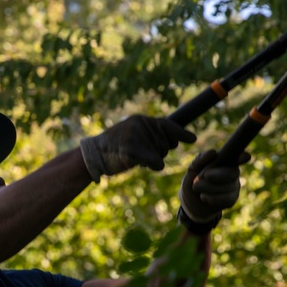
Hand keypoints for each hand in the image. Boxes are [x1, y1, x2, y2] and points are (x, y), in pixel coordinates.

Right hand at [79, 116, 195, 181]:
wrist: (93, 155)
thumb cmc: (114, 147)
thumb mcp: (133, 134)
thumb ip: (152, 134)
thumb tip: (175, 140)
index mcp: (142, 120)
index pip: (167, 125)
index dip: (181, 133)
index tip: (193, 138)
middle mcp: (142, 125)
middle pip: (166, 144)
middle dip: (160, 151)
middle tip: (142, 152)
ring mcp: (137, 137)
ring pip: (161, 155)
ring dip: (153, 160)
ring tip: (135, 156)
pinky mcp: (134, 150)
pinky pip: (156, 162)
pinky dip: (153, 166)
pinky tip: (141, 164)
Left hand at [178, 150, 248, 230]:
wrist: (190, 201)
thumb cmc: (193, 180)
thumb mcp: (192, 168)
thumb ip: (201, 159)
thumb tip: (213, 152)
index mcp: (225, 161)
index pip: (239, 157)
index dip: (243, 157)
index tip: (245, 157)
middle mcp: (233, 172)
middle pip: (233, 173)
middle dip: (217, 175)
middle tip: (204, 176)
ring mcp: (234, 186)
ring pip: (227, 187)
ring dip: (208, 187)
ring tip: (197, 187)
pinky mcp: (232, 199)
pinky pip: (226, 198)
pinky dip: (211, 198)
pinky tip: (204, 197)